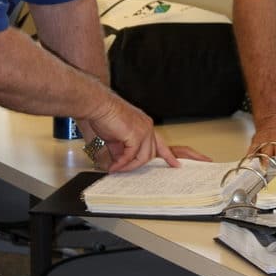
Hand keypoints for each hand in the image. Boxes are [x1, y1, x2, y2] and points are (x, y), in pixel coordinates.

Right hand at [84, 92, 212, 171]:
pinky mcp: (136, 135)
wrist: (99, 105)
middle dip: (137, 165)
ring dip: (129, 166)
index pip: (161, 143)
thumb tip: (121, 163)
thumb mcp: (116, 137)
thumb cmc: (104, 117)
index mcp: (145, 125)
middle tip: (122, 169)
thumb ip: (122, 150)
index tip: (176, 165)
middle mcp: (147, 127)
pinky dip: (122, 163)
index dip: (169, 156)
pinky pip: (131, 155)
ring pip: (144, 157)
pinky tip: (114, 166)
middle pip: (151, 153)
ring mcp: (144, 130)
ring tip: (117, 168)